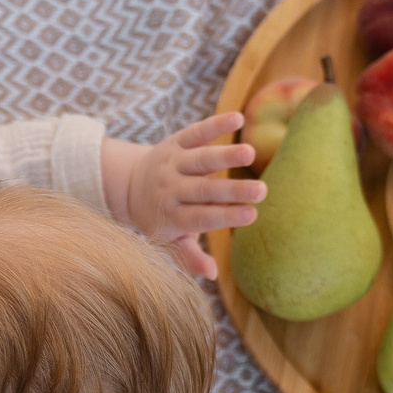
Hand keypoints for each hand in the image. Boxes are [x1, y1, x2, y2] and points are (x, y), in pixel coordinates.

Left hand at [100, 113, 264, 278]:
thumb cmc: (161, 219)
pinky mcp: (175, 142)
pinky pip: (195, 132)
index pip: (201, 217)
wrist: (131, 186)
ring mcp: (172, 163)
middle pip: (203, 190)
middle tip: (262, 190)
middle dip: (232, 190)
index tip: (252, 215)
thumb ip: (189, 257)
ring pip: (200, 159)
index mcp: (171, 216)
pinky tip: (237, 118)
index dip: (225, 216)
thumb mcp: (170, 241)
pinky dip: (214, 125)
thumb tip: (212, 275)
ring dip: (225, 155)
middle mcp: (171, 188)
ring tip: (250, 152)